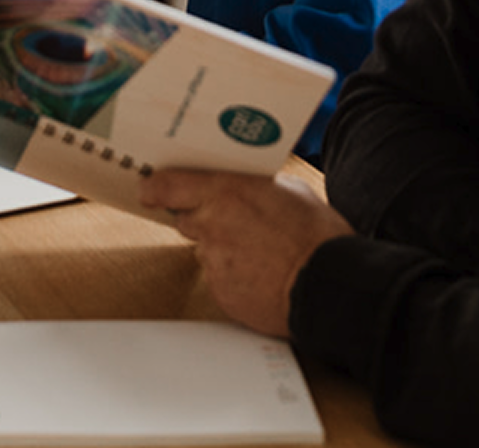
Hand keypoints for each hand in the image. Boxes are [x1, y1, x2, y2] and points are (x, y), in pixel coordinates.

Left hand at [140, 171, 351, 337]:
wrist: (329, 287)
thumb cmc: (318, 236)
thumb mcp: (290, 191)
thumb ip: (256, 187)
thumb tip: (245, 186)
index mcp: (226, 193)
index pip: (167, 186)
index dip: (155, 188)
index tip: (149, 189)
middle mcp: (212, 226)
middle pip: (186, 218)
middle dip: (202, 218)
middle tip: (231, 219)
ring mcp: (215, 263)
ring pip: (206, 251)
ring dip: (223, 249)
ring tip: (261, 252)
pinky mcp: (222, 293)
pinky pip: (220, 279)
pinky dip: (235, 277)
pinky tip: (263, 275)